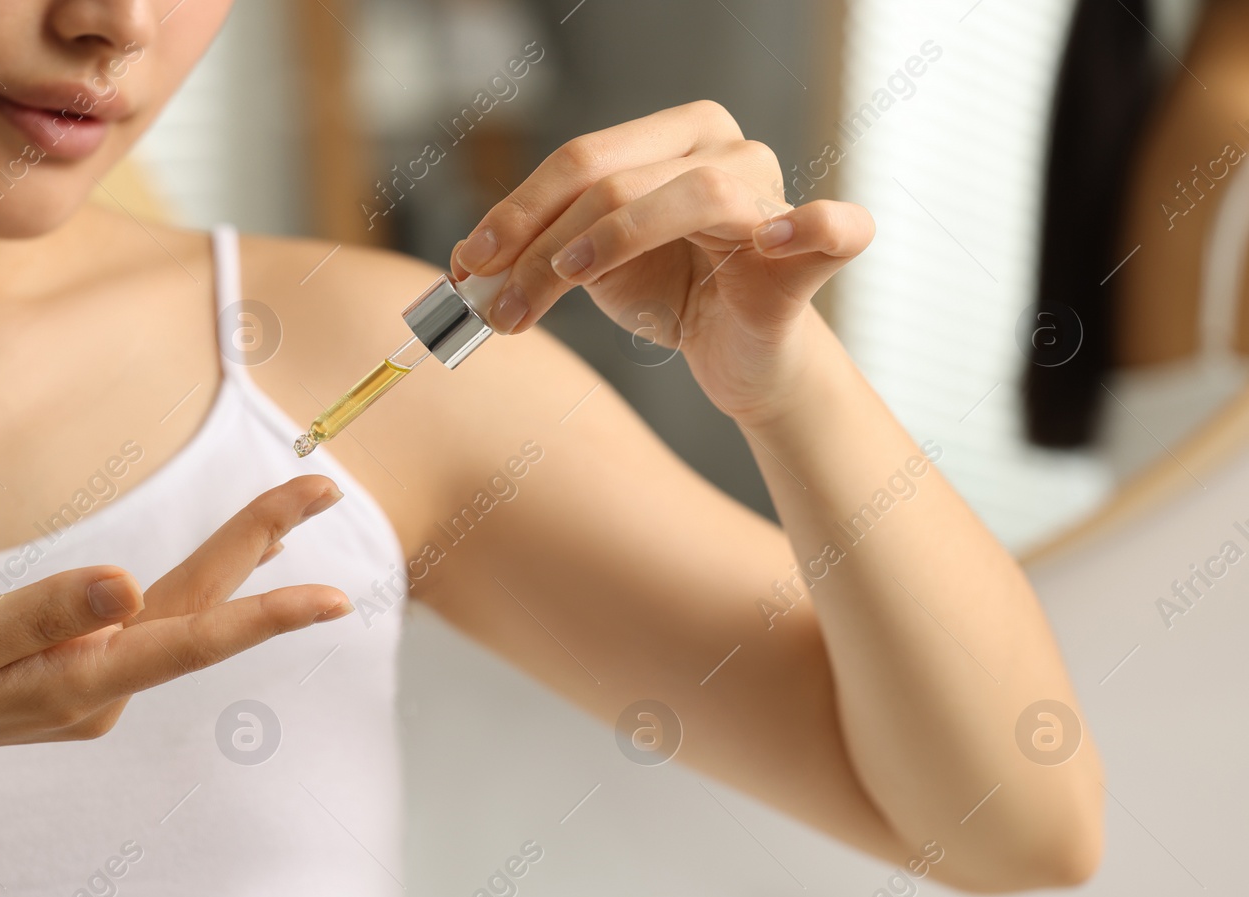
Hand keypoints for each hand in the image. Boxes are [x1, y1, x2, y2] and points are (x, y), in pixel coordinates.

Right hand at [0, 476, 351, 787]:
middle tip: (323, 486)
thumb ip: (43, 613)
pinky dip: (197, 580)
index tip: (333, 596)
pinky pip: (152, 618)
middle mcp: (100, 689)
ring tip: (295, 504)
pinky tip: (229, 564)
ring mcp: (90, 682)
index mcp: (76, 685)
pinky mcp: (74, 668)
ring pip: (180, 611)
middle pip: (197, 612)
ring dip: (237, 559)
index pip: (188, 640)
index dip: (263, 614)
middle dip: (261, 545)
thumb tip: (126, 586)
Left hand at [449, 100, 873, 422]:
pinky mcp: (812, 252)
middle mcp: (725, 147)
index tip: (469, 265)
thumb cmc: (671, 297)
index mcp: (671, 137)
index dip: (517, 211)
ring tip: (565, 280)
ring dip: (614, 240)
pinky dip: (807, 226)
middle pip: (618, 174)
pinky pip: (831, 227)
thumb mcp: (590, 272)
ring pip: (690, 193)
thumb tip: (464, 266)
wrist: (738, 360)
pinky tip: (770, 240)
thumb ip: (537, 254)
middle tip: (500, 302)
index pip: (580, 160)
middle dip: (544, 241)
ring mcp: (773, 193)